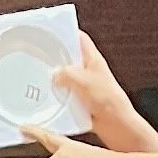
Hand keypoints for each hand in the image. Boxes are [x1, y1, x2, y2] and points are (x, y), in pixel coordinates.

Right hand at [51, 31, 151, 151]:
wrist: (116, 125)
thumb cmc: (109, 101)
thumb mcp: (84, 80)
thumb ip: (66, 73)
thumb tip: (55, 74)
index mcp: (94, 60)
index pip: (81, 39)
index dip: (68, 33)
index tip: (53, 32)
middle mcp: (89, 72)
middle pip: (70, 60)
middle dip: (56, 60)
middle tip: (41, 58)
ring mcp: (85, 87)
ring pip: (66, 80)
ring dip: (56, 83)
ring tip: (43, 81)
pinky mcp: (81, 102)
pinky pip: (66, 97)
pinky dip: (58, 99)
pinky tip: (51, 101)